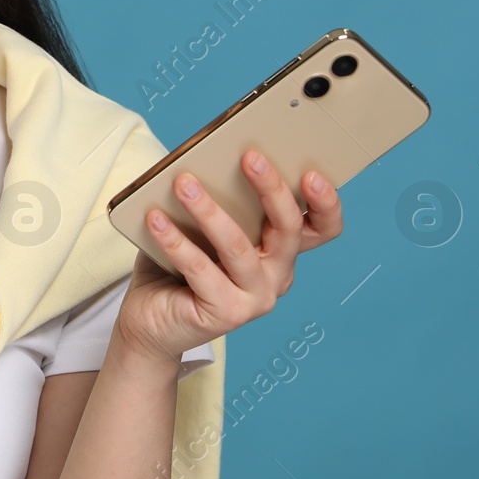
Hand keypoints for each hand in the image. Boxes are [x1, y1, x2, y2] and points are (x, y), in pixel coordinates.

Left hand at [115, 148, 343, 364]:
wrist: (152, 321)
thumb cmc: (176, 265)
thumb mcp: (202, 229)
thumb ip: (217, 202)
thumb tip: (204, 160)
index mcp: (280, 251)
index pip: (322, 229)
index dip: (326, 204)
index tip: (311, 173)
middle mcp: (277, 276)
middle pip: (288, 230)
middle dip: (271, 189)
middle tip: (249, 157)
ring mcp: (255, 299)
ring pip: (238, 247)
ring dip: (209, 211)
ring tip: (184, 183)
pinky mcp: (226, 314)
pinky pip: (200, 269)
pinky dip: (175, 240)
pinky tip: (156, 219)